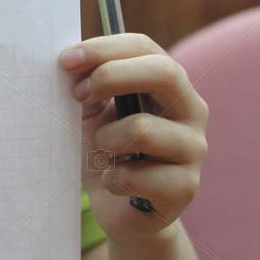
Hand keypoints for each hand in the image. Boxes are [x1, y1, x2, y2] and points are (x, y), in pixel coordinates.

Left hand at [60, 33, 207, 242]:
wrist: (121, 212)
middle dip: (111, 77)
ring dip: (105, 139)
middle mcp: (191, 111)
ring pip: (142, 128)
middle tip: (77, 95)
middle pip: (164, 73)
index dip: (104, 49)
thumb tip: (71, 65)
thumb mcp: (92, 114)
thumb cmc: (106, 155)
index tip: (66, 60)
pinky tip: (114, 183)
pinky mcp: (185, 187)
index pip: (145, 48)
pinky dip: (111, 179)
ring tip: (101, 152)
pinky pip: (135, 174)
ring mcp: (193, 149)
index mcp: (169, 85)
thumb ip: (88, 87)